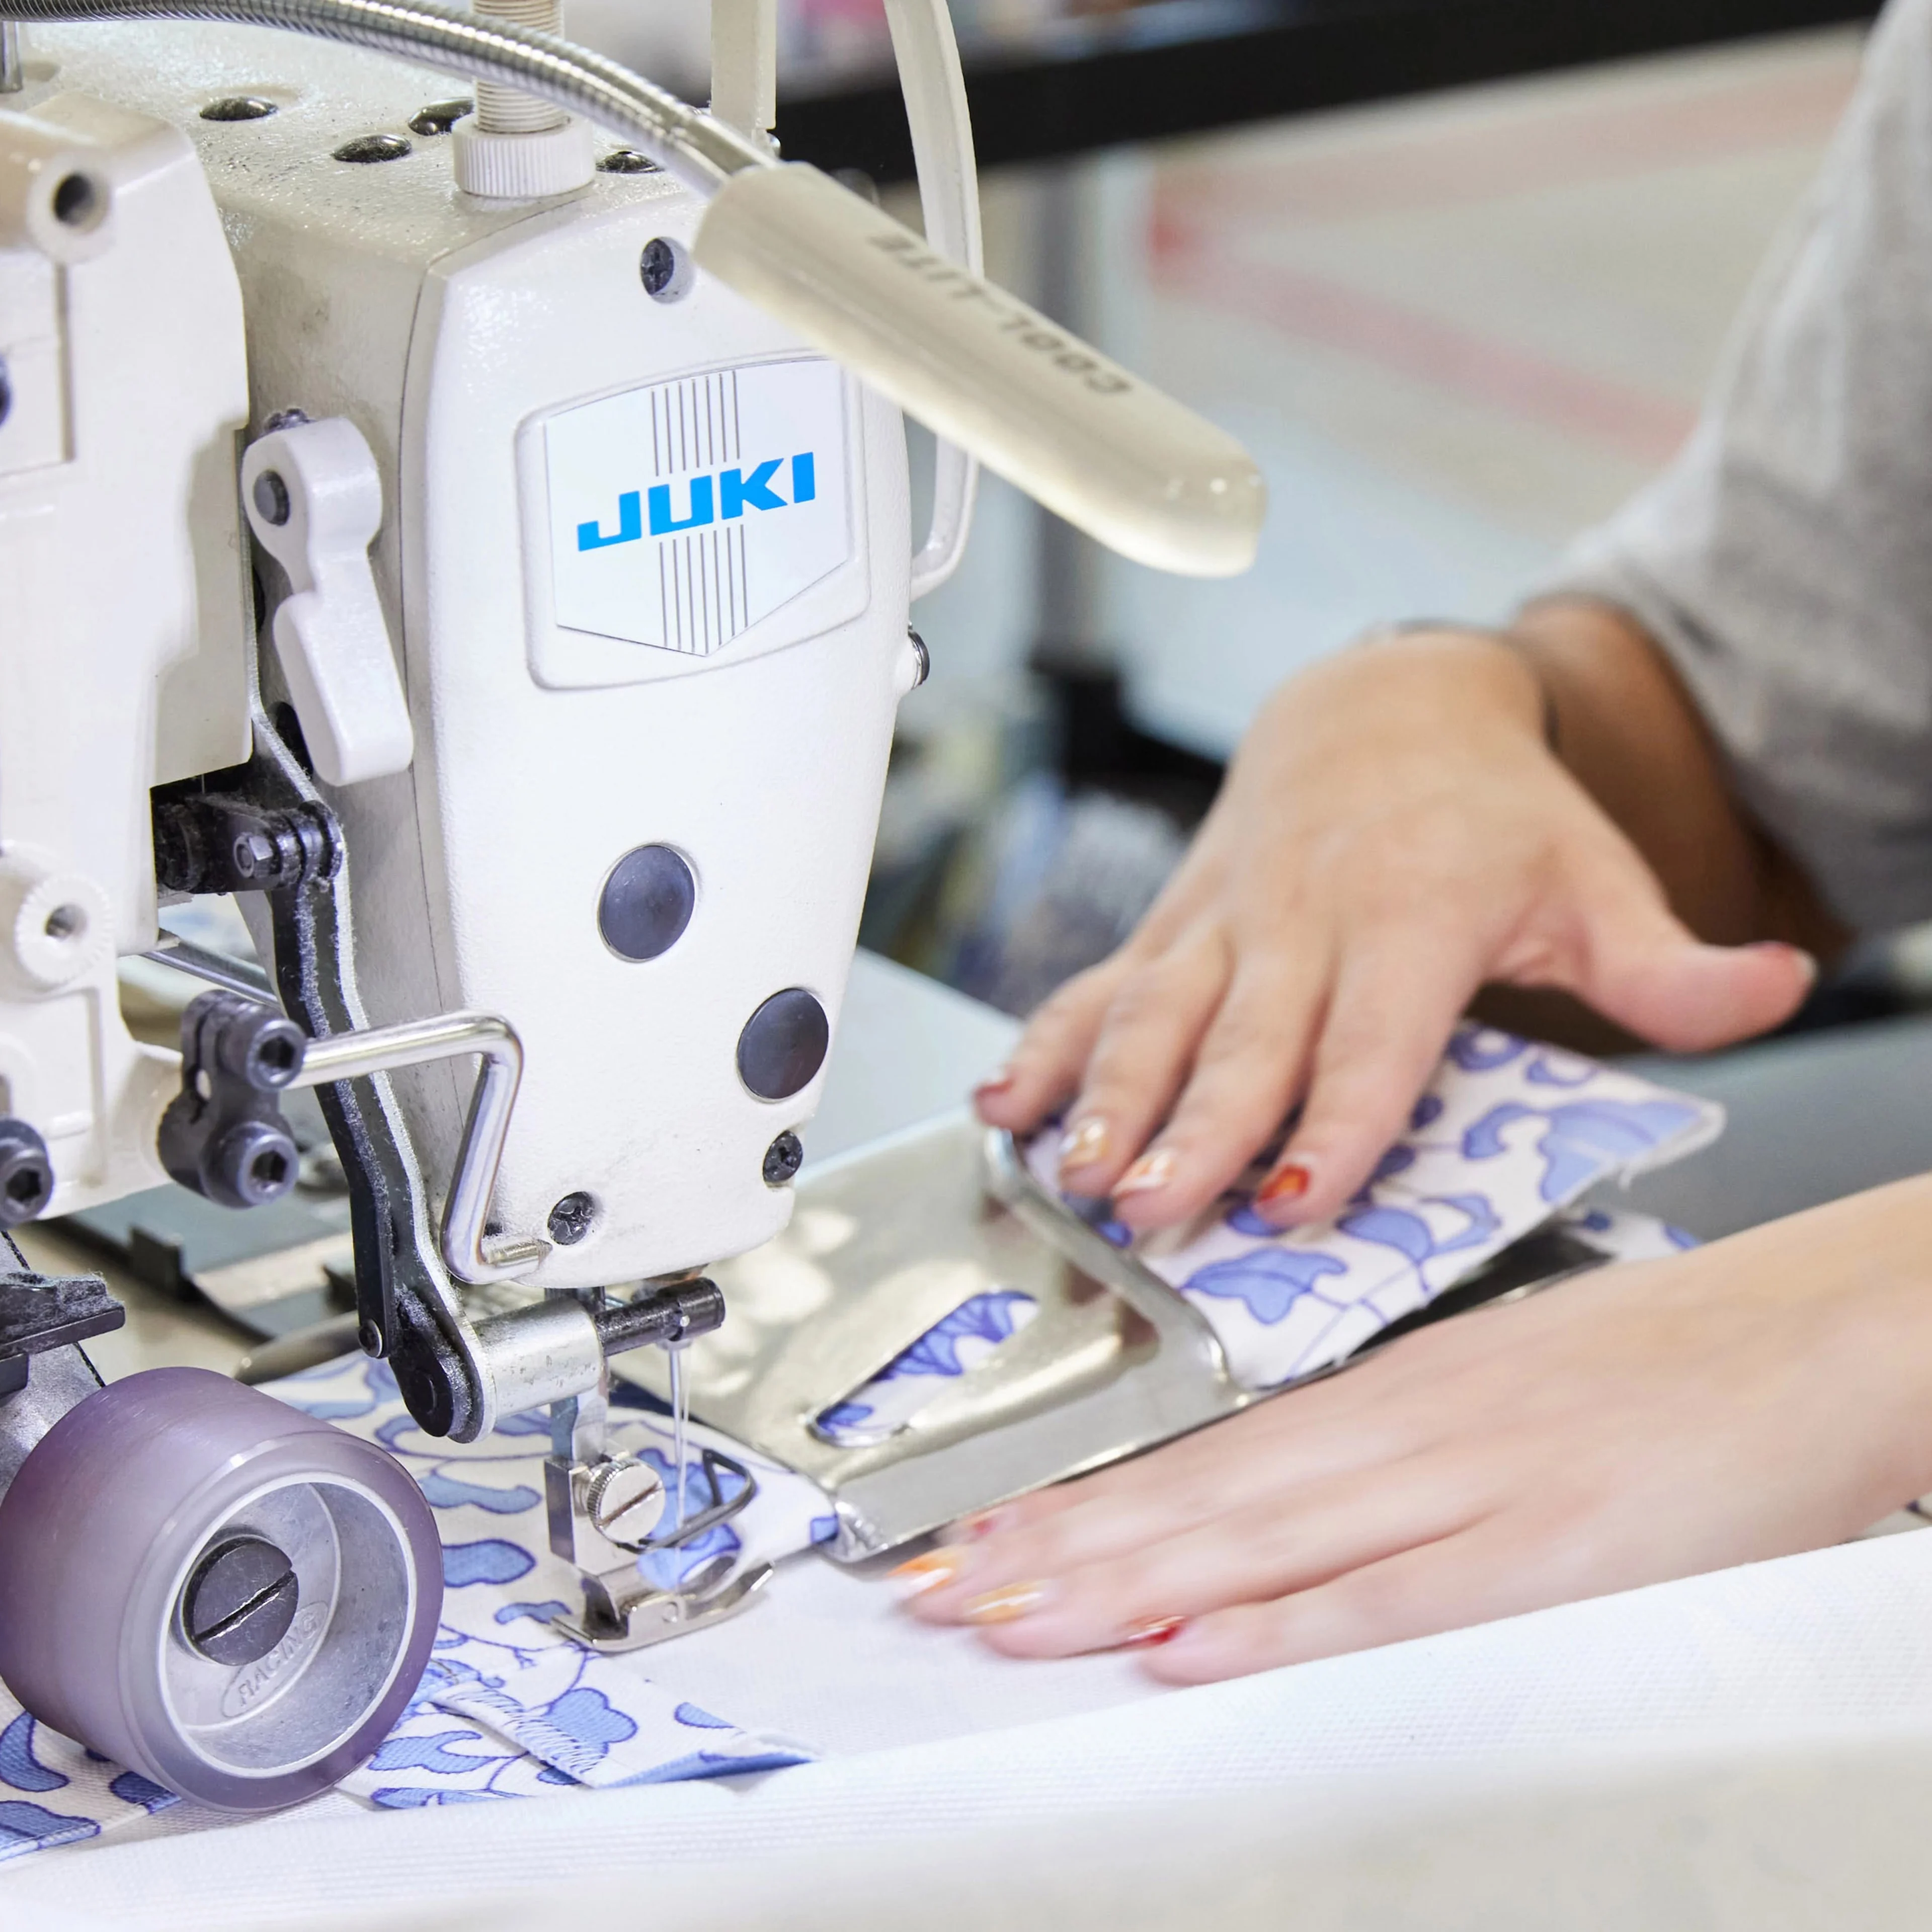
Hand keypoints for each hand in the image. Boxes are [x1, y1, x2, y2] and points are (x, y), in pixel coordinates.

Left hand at [896, 1178, 1931, 1680]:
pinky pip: (1394, 1596)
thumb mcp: (1504, 1394)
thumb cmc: (1670, 1362)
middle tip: (944, 1584)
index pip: (1207, 1457)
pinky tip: (1192, 1645)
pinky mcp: (1553, 1548)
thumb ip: (1394, 1455)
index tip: (983, 1534)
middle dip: (1060, 1547)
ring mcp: (1473, 1485)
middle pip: (1203, 1498)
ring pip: (1263, 1539)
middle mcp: (1408, 1428)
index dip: (1083, 1501)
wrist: (1820, 1326)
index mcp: (1396, 1390)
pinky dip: (1286, 1624)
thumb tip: (1281, 1514)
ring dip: (1125, 1578)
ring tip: (1009, 1610)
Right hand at [972, 629, 1814, 1231]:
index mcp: (1410, 919)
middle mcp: (1303, 919)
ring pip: (1149, 1013)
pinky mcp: (1173, 924)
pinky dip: (1044, 1044)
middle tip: (1151, 1210)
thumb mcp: (1595, 878)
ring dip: (1102, 1097)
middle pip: (1239, 1040)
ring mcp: (1225, 920)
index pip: (1369, 1041)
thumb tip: (1779, 988)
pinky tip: (1002, 1102)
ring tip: (1067, 1173)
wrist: (1381, 708)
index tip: (1291, 1197)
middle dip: (1188, 1129)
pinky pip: (1096, 983)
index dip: (1331, 1124)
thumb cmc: (1491, 812)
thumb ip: (1672, 961)